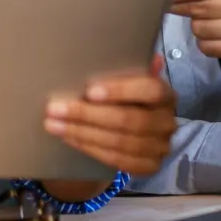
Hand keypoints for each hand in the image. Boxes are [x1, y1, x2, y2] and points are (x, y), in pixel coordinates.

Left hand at [43, 54, 177, 175]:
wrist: (137, 131)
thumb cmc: (126, 98)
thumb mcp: (128, 81)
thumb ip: (126, 68)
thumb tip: (128, 53)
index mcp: (165, 94)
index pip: (149, 90)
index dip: (120, 91)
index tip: (90, 91)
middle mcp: (166, 122)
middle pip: (129, 120)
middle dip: (88, 115)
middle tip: (55, 108)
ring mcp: (159, 147)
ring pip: (119, 142)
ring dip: (81, 133)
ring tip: (53, 124)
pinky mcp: (148, 167)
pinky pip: (116, 160)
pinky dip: (89, 148)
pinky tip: (69, 138)